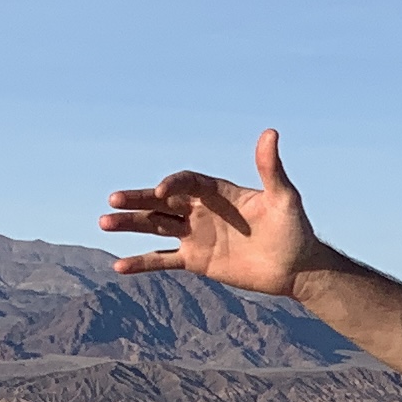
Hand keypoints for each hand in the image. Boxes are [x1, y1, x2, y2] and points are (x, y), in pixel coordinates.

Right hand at [99, 127, 326, 299]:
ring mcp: (196, 235)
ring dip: (130, 225)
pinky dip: (141, 263)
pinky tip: (118, 267)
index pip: (188, 182)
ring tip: (104, 223)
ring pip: (155, 226)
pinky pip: (163, 260)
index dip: (174, 185)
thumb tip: (270, 133)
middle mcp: (202, 210)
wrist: (297, 268)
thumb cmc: (293, 229)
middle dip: (138, 200)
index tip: (162, 192)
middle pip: (162, 202)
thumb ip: (271, 169)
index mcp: (218, 192)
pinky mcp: (197, 261)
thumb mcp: (284, 197)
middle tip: (114, 199)